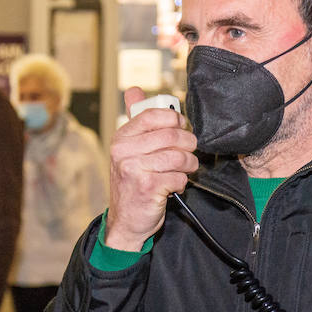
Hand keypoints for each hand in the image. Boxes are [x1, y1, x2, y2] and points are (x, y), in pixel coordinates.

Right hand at [104, 87, 197, 250]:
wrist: (126, 221)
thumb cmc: (133, 184)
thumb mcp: (129, 151)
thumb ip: (136, 121)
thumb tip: (134, 90)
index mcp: (121, 138)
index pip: (154, 115)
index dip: (176, 119)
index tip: (182, 128)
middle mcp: (123, 151)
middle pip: (171, 135)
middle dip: (188, 144)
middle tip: (190, 153)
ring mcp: (134, 169)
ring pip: (178, 156)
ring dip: (189, 165)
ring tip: (186, 170)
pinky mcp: (147, 187)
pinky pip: (178, 176)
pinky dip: (182, 182)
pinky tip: (174, 186)